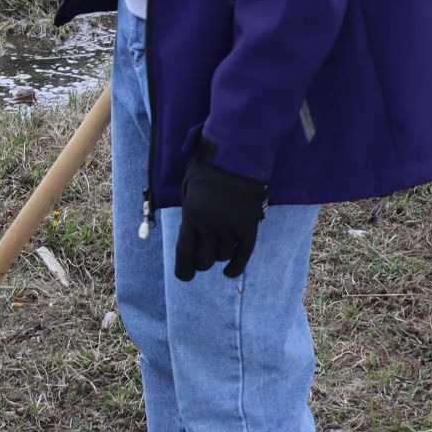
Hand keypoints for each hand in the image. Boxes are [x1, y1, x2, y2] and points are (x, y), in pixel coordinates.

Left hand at [173, 144, 266, 280]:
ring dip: (219, 255)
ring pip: (223, 255)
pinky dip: (236, 266)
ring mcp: (230, 226)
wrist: (236, 154)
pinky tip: (230, 271)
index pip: (185, 252)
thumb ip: (189, 213)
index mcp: (191, 214)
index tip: (185, 276)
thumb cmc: (208, 168)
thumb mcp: (188, 188)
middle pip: (204, 260)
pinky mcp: (248, 225)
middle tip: (202, 259)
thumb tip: (190, 236)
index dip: (183, 270)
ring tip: (218, 248)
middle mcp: (210, 224)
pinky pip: (243, 254)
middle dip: (201, 263)